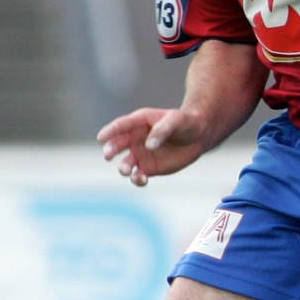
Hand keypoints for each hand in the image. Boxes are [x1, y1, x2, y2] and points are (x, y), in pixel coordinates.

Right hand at [96, 107, 211, 186]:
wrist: (197, 136)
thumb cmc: (185, 122)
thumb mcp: (176, 120)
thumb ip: (162, 130)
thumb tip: (149, 145)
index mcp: (138, 122)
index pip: (120, 126)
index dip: (110, 131)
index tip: (101, 138)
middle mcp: (134, 139)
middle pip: (117, 145)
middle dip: (111, 150)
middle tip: (108, 155)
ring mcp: (140, 154)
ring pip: (125, 163)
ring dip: (123, 167)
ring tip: (126, 170)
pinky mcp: (148, 168)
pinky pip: (138, 176)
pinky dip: (137, 179)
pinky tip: (141, 179)